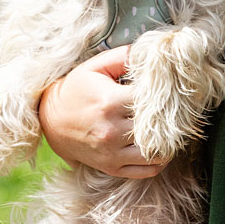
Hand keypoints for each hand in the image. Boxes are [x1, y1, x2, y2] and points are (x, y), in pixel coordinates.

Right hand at [38, 48, 167, 177]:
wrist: (50, 121)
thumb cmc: (76, 90)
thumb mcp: (94, 67)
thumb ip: (122, 57)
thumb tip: (148, 53)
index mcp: (110, 102)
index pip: (151, 99)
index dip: (163, 94)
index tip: (166, 91)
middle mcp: (112, 130)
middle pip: (157, 126)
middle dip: (168, 118)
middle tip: (174, 110)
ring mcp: (112, 152)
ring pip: (155, 152)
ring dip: (168, 142)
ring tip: (169, 131)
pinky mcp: (112, 167)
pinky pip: (146, 170)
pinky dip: (159, 162)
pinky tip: (160, 148)